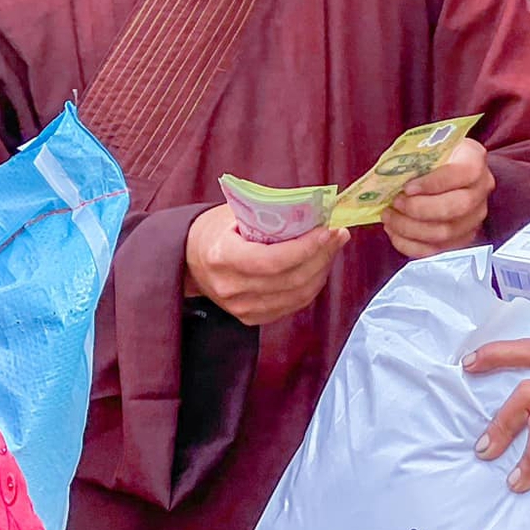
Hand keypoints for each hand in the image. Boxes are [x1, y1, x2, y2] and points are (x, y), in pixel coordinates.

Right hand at [185, 204, 349, 326]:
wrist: (190, 259)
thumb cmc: (217, 229)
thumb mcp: (236, 213)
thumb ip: (271, 215)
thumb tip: (316, 210)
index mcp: (222, 257)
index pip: (272, 260)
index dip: (305, 248)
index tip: (326, 230)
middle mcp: (231, 288)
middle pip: (290, 279)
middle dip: (321, 255)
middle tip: (338, 234)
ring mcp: (240, 308)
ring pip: (297, 295)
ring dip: (322, 269)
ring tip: (333, 246)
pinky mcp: (251, 318)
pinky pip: (293, 304)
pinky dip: (312, 284)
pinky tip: (319, 265)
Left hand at [383, 138, 493, 258]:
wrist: (443, 167)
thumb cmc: (430, 154)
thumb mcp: (425, 144)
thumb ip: (413, 156)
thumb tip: (388, 175)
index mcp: (474, 159)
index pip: (463, 173)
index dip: (434, 183)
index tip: (407, 188)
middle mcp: (481, 189)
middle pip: (458, 206)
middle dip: (420, 209)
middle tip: (396, 203)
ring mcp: (475, 216)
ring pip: (447, 232)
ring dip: (411, 228)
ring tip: (390, 217)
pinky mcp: (463, 237)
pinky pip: (438, 249)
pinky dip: (412, 245)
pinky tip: (395, 233)